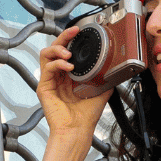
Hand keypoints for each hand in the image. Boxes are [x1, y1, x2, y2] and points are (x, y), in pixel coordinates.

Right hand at [30, 26, 115, 160]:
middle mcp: (58, 75)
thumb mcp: (101, 89)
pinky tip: (68, 67)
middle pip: (55, 47)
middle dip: (63, 36)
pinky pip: (47, 68)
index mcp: (69, 74)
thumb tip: (117, 65)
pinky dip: (58, 64)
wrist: (78, 130)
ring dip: (58, 49)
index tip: (80, 31)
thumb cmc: (86, 115)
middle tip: (73, 32)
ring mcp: (50, 80)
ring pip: (46, 54)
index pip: (66, 49)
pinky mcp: (44, 87)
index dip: (71, 38)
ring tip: (69, 54)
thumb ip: (106, 76)